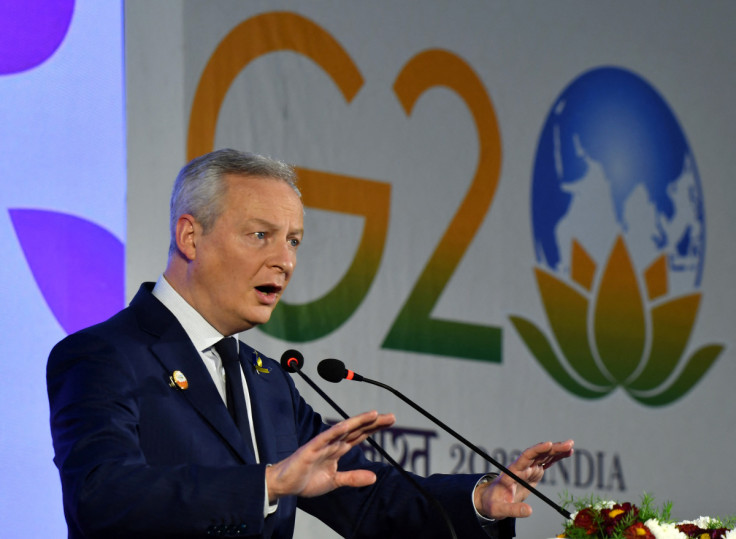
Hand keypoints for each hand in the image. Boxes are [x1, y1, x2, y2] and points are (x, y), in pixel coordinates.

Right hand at [265, 410, 394, 500]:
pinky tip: (346, 425)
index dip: (374, 428)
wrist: (284, 485)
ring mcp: (322, 444)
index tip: (390, 420)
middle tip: (392, 416)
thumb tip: (374, 477)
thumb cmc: (307, 480)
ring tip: (374, 414)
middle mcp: (332, 443)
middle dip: (373, 422)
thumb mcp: (335, 481)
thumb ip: (353, 478)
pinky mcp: (310, 449)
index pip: (360, 435)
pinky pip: (324, 438)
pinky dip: (335, 431)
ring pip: (343, 430)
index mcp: (338, 449)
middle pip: (356, 429)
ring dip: (358, 422)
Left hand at [475, 439, 573, 518]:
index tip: (549, 444)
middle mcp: (521, 467)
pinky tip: (566, 452)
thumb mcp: (499, 509)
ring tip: (570, 446)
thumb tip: (529, 511)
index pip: (526, 457)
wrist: (490, 500)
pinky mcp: (533, 473)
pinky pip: (546, 463)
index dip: (537, 450)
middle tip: (569, 444)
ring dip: (556, 450)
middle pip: (538, 454)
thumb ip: (513, 510)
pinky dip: (556, 457)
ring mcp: (528, 469)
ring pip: (544, 456)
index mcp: (513, 471)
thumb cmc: (493, 503)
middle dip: (553, 448)